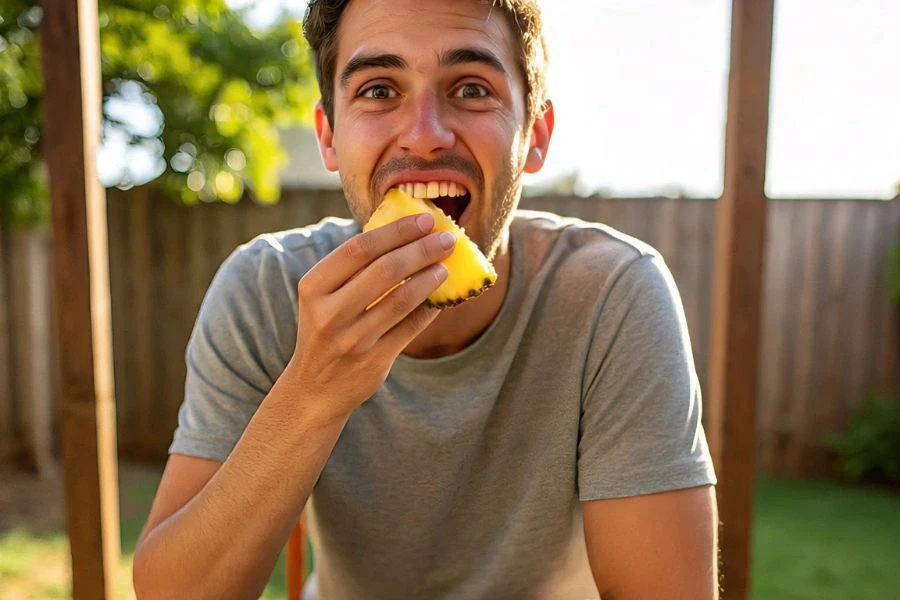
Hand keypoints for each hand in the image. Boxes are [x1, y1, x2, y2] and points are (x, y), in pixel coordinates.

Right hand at [282, 213, 454, 421]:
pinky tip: (442, 296)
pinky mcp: (374, 361)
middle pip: (385, 271)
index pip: (359, 248)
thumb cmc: (326, 330)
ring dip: (430, 278)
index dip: (396, 231)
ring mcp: (353, 339)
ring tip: (446, 266)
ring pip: (402, 300)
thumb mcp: (323, 297)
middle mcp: (330, 313)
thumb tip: (405, 233)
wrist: (315, 389)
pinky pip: (411, 327)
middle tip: (448, 238)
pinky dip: (430, 308)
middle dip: (422, 250)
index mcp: (314, 287)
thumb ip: (353, 269)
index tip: (424, 219)